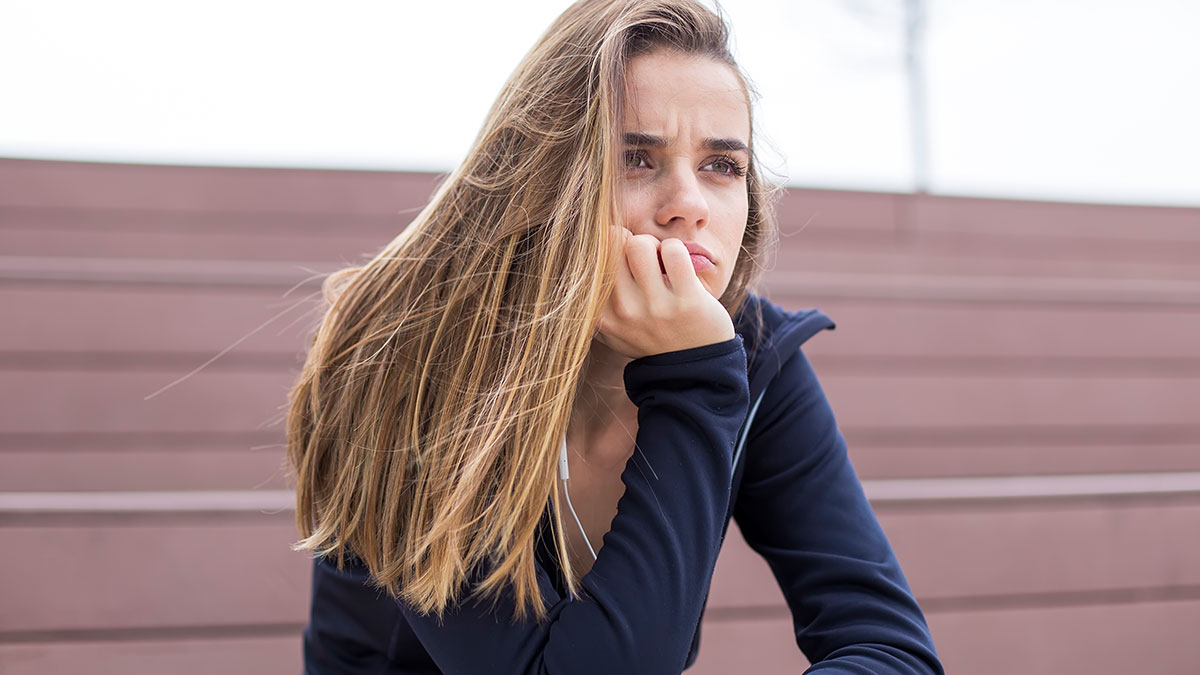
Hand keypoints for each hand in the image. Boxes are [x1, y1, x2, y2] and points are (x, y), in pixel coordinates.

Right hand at [596, 228, 734, 358]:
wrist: (692, 370)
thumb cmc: (650, 339)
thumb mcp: (613, 331)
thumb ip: (595, 303)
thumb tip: (581, 259)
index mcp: (602, 316)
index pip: (591, 261)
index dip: (610, 249)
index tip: (624, 262)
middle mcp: (623, 312)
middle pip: (613, 245)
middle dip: (631, 243)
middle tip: (646, 259)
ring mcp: (655, 308)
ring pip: (640, 244)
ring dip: (655, 245)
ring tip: (662, 261)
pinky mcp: (687, 302)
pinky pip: (673, 250)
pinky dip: (676, 249)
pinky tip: (680, 266)